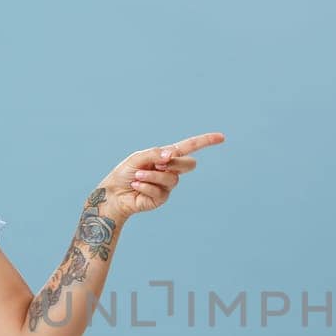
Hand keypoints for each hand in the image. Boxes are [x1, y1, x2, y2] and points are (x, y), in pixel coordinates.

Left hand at [97, 132, 225, 220]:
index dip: (206, 142)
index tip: (221, 137)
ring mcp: (167, 186)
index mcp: (166, 156)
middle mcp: (170, 170)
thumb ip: (155, 153)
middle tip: (157, 163)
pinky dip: (145, 185)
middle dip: (174, 163)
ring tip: (138, 176)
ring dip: (152, 175)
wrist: (114, 193)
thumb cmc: (124, 172)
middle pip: (189, 164)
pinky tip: (136, 186)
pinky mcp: (161, 198)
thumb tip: (171, 155)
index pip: (190, 147)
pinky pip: (159, 190)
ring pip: (172, 178)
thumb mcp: (139, 157)